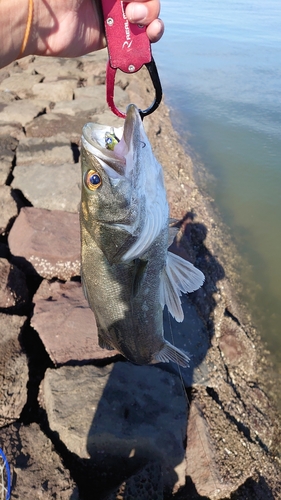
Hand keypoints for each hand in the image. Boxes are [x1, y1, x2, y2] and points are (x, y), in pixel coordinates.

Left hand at [34, 0, 163, 57]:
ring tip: (142, 24)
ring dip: (152, 23)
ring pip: (142, 22)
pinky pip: (129, 43)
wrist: (39, 17)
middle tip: (134, 12)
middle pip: (145, 2)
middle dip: (149, 6)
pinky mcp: (106, 40)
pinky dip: (141, 43)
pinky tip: (146, 39)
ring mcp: (111, 19)